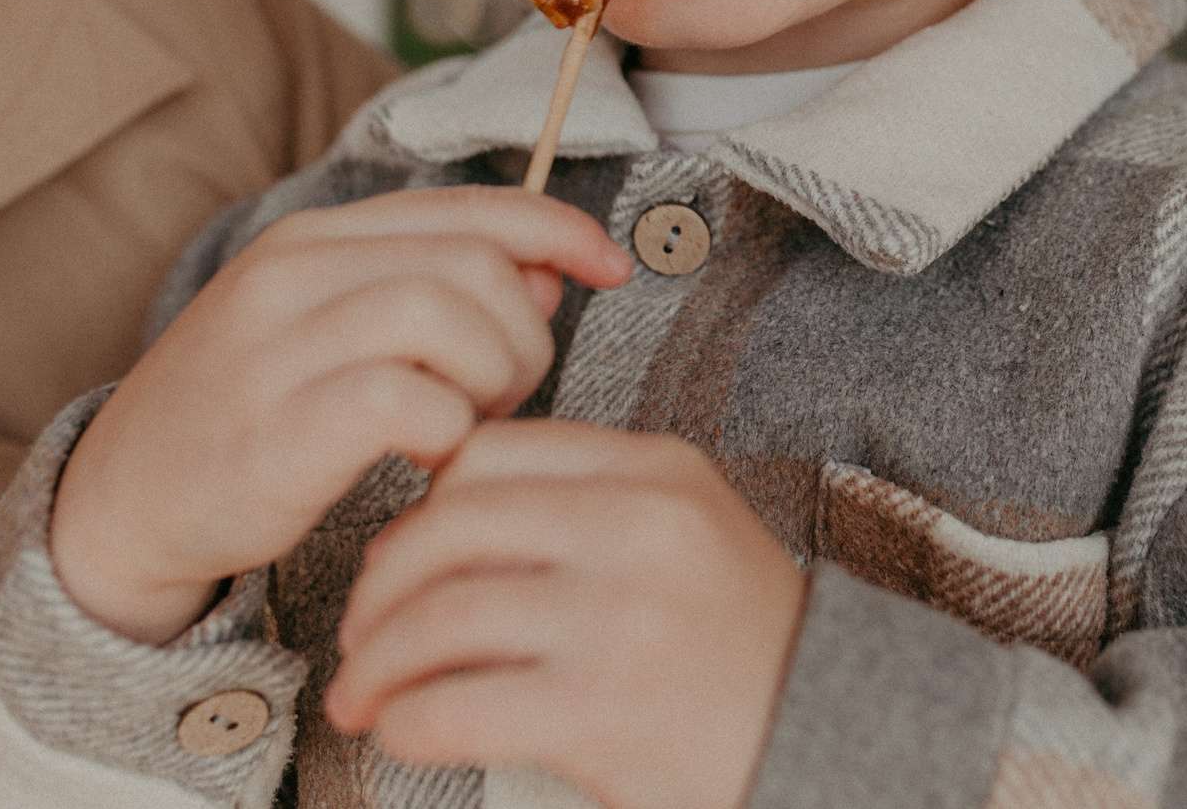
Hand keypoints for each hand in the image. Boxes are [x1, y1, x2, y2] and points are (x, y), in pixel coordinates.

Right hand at [49, 188, 634, 642]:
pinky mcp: (281, 428)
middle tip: (500, 392)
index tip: (609, 265)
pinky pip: (413, 402)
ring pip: (450, 316)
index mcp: (315, 239)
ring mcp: (282, 347)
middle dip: (522, 332)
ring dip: (492, 379)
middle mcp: (295, 274)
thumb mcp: (335, 329)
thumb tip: (547, 267)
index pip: (469, 206)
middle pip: (476, 262)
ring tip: (466, 422)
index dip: (558, 229)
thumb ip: (436, 289)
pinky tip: (427, 459)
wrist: (124, 504)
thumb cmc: (251, 416)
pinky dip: (448, 433)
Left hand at [324, 419, 810, 808]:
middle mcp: (638, 529)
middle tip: (361, 631)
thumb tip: (438, 515)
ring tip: (362, 695)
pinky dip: (406, 724)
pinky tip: (405, 733)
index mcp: (657, 472)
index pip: (492, 453)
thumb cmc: (742, 641)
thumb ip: (588, 502)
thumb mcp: (687, 529)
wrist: (825, 727)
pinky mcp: (600, 710)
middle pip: (448, 525)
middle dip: (378, 585)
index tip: (403, 552)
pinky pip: (454, 706)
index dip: (422, 503)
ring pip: (437, 617)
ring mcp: (619, 617)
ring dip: (374, 664)